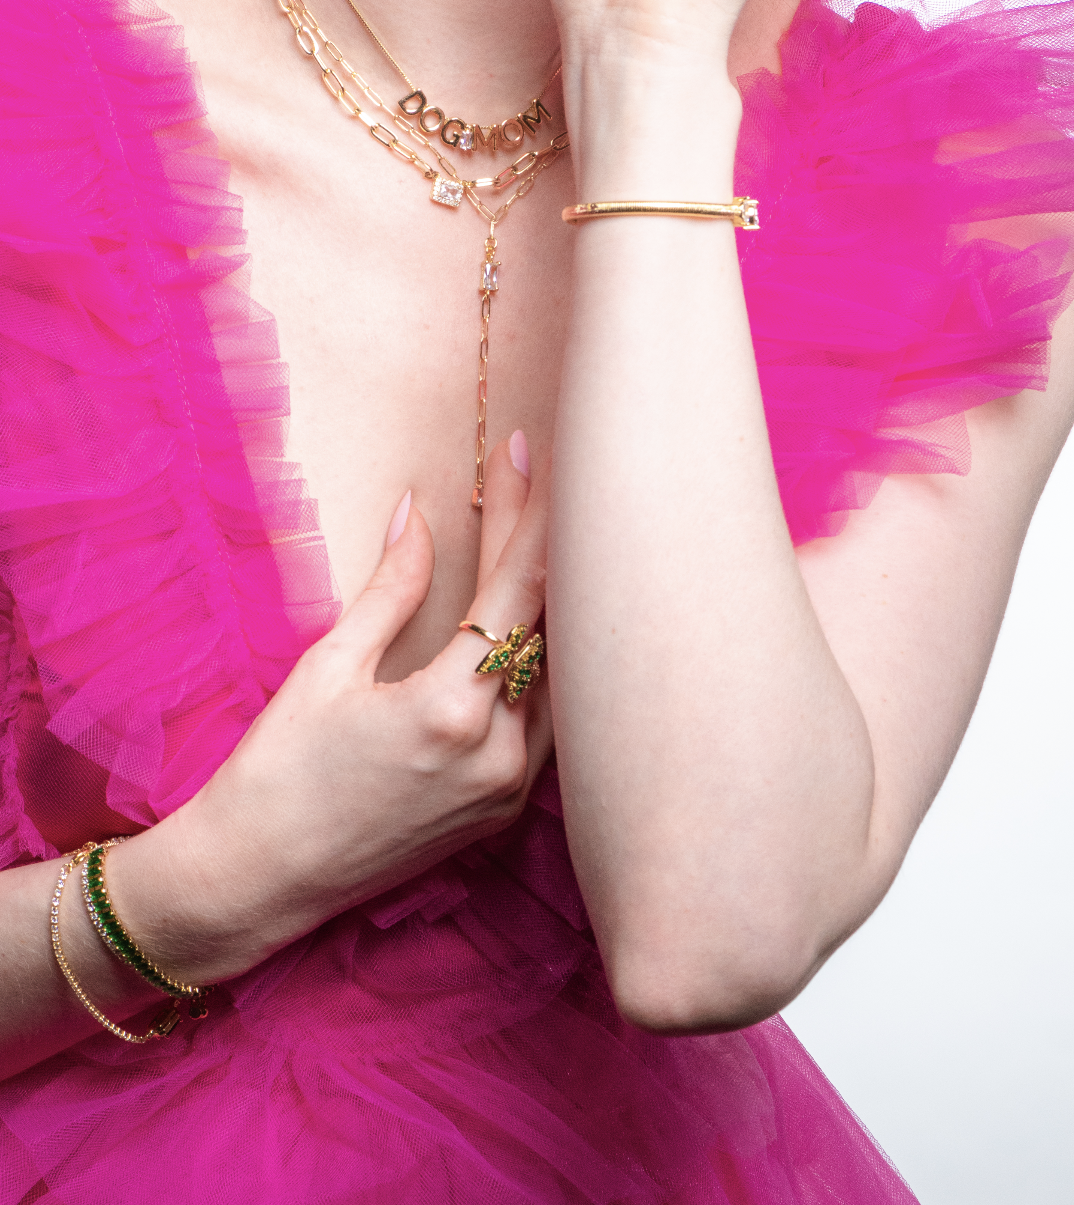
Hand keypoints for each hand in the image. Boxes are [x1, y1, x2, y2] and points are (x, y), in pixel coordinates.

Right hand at [111, 438, 551, 979]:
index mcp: (451, 712)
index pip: (516, 588)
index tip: (522, 452)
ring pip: (556, 674)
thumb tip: (419, 514)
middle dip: (537, 541)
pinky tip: (534, 614)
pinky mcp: (502, 813)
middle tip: (530, 473)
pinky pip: (544, 720)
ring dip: (545, 601)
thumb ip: (393, 587)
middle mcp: (497, 754)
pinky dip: (540, 660)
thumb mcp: (329, 666)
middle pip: (544, 623)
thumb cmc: (279, 771)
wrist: (257, 880)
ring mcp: (507, 790)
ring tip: (535, 528)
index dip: (524, 512)